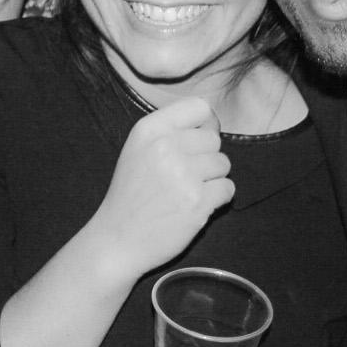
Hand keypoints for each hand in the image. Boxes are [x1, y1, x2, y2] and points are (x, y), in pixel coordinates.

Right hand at [86, 98, 233, 278]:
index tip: (197, 140)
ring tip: (188, 191)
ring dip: (212, 179)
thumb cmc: (132, 194)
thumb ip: (171, 130)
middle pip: (214, 138)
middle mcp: (165, 147)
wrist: (117, 239)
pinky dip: (217, 198)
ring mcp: (183, 174)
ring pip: (224, 164)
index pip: (199, 107)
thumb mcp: (138, 149)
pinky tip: (196, 205)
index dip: (204, 124)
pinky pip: (228, 188)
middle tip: (186, 175)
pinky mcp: (197, 202)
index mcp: (149, 129)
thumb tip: (212, 121)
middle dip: (206, 157)